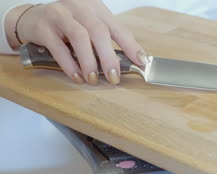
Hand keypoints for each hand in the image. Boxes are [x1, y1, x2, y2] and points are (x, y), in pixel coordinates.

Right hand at [6, 0, 147, 84]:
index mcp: (96, 8)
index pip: (118, 28)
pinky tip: (77, 76)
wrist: (31, 19)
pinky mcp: (43, 26)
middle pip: (99, 32)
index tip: (141, 62)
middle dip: (109, 58)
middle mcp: (79, 7)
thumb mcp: (89, 28)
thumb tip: (130, 62)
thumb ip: (107, 42)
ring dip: (89, 62)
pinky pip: (59, 48)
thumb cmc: (67, 26)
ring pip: (80, 37)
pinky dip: (70, 65)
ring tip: (93, 79)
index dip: (131, 46)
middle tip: (114, 78)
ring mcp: (60, 15)